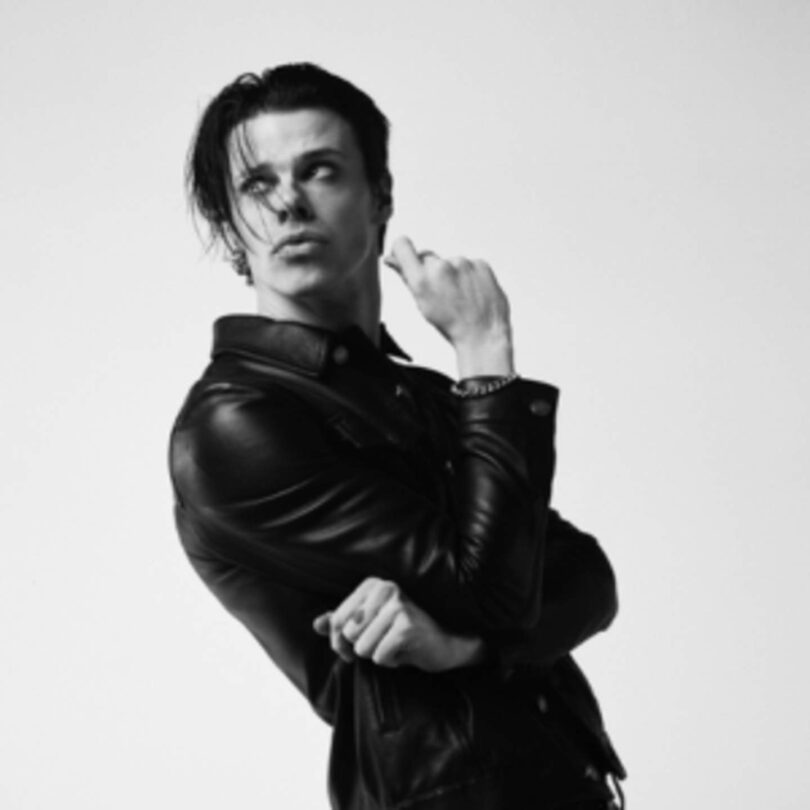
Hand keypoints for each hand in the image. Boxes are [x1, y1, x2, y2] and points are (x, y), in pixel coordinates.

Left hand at [313, 577, 485, 672]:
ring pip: (363, 648)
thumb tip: (317, 624)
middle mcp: (384, 588)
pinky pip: (380, 657)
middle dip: (362, 649)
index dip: (340, 642)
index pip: (337, 621)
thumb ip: (342, 623)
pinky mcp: (407, 625)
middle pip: (349, 635)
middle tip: (383, 644)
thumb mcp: (369, 625)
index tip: (355, 648)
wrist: (444, 643)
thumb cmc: (402, 634)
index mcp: (371, 585)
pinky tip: (405, 651)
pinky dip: (391, 662)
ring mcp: (397, 605)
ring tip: (396, 645)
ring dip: (378, 655)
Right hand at [384, 236, 513, 377]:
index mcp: (422, 280)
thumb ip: (405, 276)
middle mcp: (441, 268)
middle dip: (431, 271)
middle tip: (442, 293)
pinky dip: (470, 276)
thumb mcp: (422, 304)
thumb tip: (391, 259)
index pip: (402, 245)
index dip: (401, 250)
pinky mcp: (480, 264)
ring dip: (452, 275)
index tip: (404, 257)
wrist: (483, 335)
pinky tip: (472, 293)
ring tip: (461, 297)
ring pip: (450, 263)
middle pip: (428, 258)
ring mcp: (463, 264)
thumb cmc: (451, 326)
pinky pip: (469, 265)